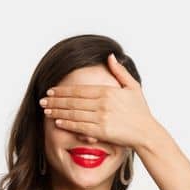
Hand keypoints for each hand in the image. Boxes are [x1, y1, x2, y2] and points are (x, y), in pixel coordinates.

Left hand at [39, 53, 165, 148]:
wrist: (147, 133)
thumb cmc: (140, 112)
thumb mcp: (133, 87)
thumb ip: (120, 72)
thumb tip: (110, 56)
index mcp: (108, 91)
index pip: (79, 90)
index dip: (63, 90)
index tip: (51, 90)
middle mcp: (102, 103)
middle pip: (72, 101)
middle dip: (55, 100)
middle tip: (43, 100)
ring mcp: (101, 118)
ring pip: (73, 113)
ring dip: (57, 111)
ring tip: (46, 110)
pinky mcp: (101, 131)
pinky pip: (79, 126)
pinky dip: (67, 123)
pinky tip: (57, 121)